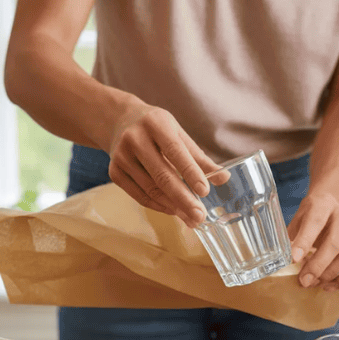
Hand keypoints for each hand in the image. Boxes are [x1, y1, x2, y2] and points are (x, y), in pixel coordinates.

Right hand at [108, 103, 219, 227]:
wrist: (120, 121)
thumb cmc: (157, 129)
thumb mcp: (178, 134)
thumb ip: (199, 157)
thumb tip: (224, 178)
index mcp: (156, 124)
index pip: (175, 152)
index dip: (190, 173)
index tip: (205, 191)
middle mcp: (135, 139)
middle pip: (162, 175)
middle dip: (183, 199)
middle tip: (200, 216)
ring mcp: (121, 156)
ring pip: (150, 189)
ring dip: (173, 207)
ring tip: (191, 218)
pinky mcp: (114, 171)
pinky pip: (139, 195)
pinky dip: (158, 206)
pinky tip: (173, 211)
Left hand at [288, 193, 338, 290]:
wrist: (334, 207)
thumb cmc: (312, 216)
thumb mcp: (299, 220)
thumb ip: (293, 238)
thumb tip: (284, 262)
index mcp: (324, 204)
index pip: (315, 222)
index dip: (304, 242)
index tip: (293, 260)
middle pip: (334, 244)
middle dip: (317, 266)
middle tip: (304, 281)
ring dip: (329, 275)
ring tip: (313, 283)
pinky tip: (328, 285)